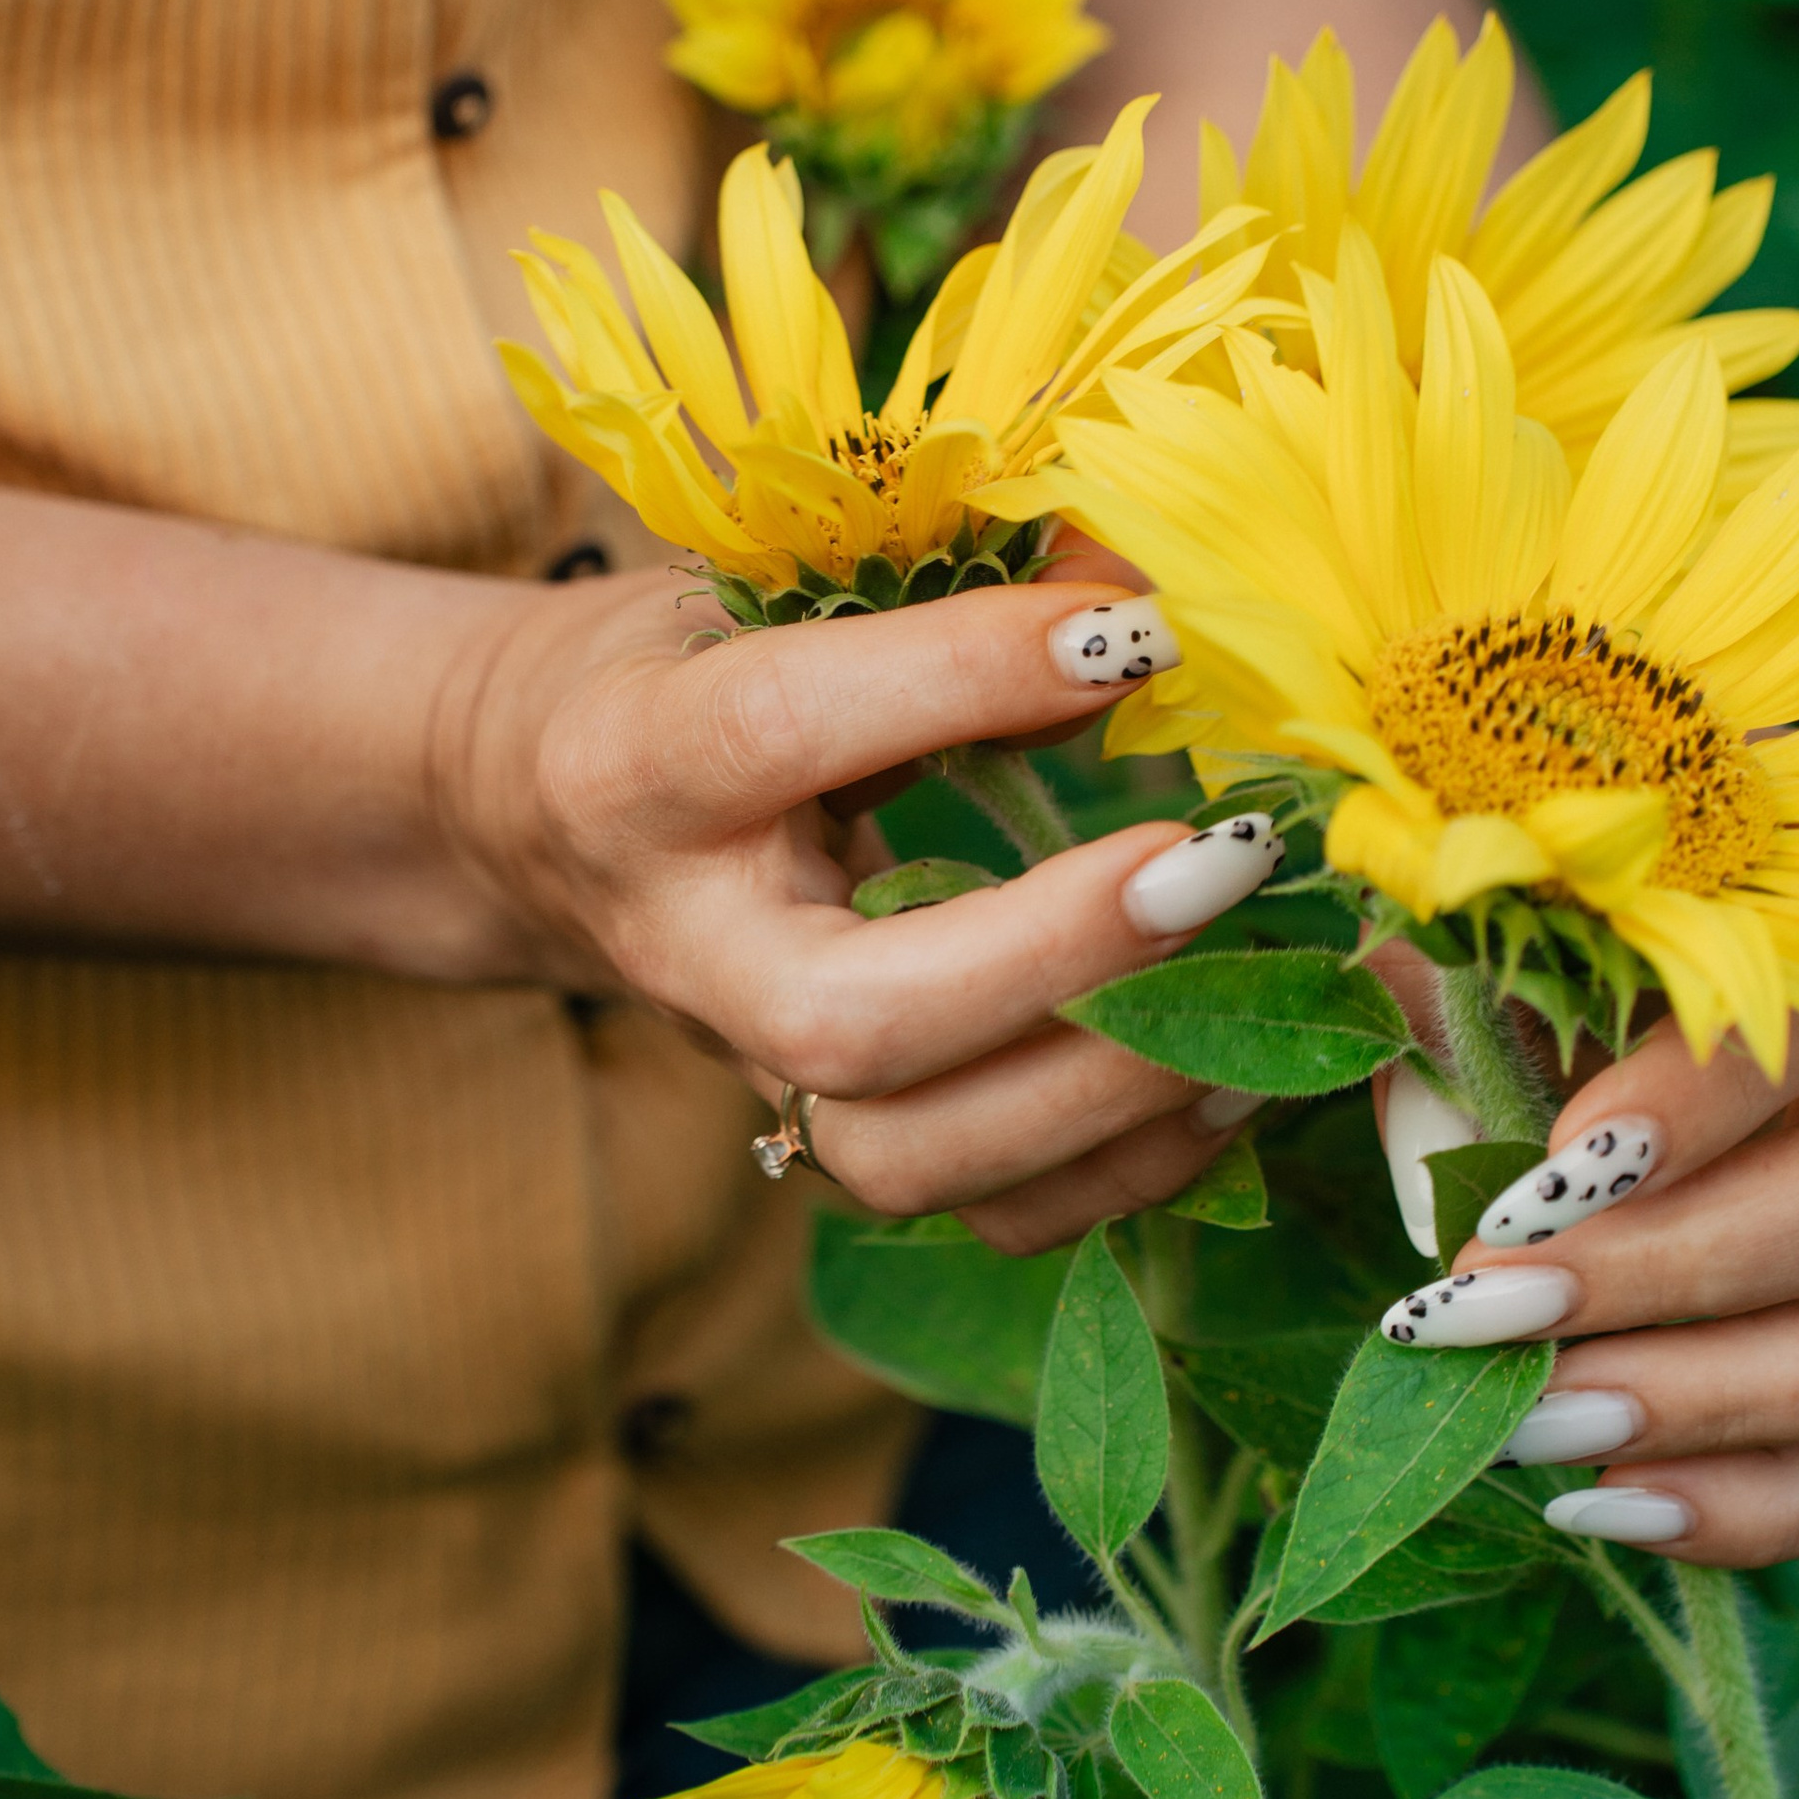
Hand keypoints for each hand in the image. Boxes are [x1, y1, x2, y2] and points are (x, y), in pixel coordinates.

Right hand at [443, 570, 1278, 1247]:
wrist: (541, 817)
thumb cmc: (680, 671)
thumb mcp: (769, 590)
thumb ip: (936, 582)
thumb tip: (1139, 592)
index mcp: (638, 766)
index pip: (779, 732)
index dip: (960, 682)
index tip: (1134, 637)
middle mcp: (685, 947)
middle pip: (852, 1020)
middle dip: (1061, 954)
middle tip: (1219, 859)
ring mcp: (752, 1069)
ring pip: (914, 1156)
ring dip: (1114, 1089)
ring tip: (1256, 981)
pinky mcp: (829, 1140)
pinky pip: (987, 1216)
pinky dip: (1127, 1166)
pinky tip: (1229, 1071)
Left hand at [1373, 976, 1798, 1567]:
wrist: (1592, 1079)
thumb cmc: (1533, 981)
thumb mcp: (1484, 959)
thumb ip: (1449, 1021)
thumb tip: (1431, 1183)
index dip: (1701, 1101)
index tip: (1541, 1179)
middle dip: (1666, 1279)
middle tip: (1487, 1313)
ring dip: (1705, 1403)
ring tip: (1528, 1423)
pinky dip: (1748, 1506)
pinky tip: (1603, 1500)